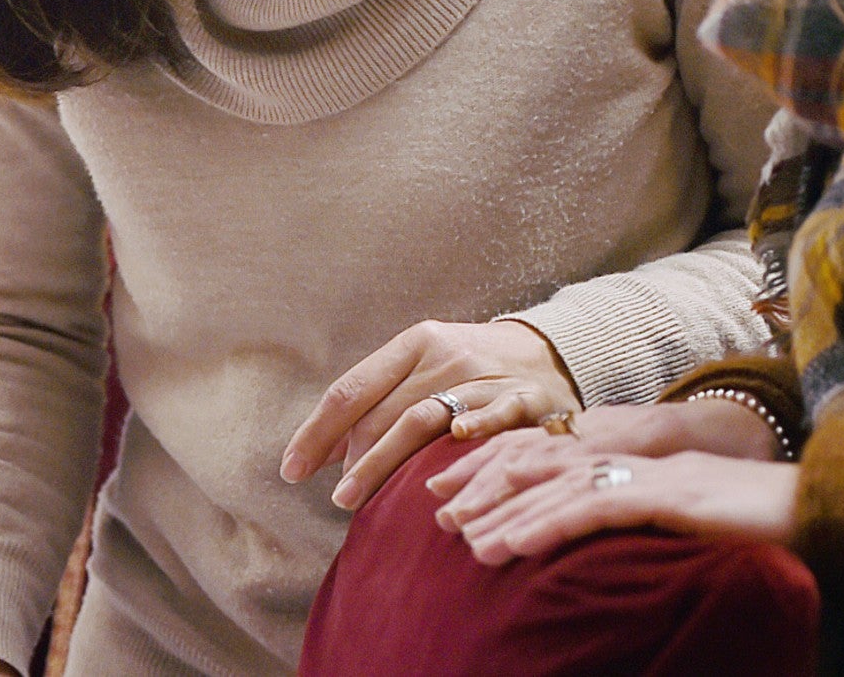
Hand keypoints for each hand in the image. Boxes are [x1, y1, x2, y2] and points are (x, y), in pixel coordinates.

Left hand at [281, 320, 580, 510]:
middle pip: (386, 410)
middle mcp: (446, 354)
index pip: (351, 389)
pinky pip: (491, 419)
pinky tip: (439, 466)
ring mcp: (486, 376)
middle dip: (355, 457)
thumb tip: (323, 450)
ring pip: (424, 420)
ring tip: (357, 499)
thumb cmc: (470, 372)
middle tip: (336, 497)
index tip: (291, 470)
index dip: (317, 432)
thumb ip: (377, 404)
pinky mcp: (527, 398)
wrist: (552, 352)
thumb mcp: (422, 371)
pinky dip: (466, 435)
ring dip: (386, 463)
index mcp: (414, 343)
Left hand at [442, 449, 798, 563]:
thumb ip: (646, 517)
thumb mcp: (689, 520)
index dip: (499, 470)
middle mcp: (638, 455)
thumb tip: (607, 537)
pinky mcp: (670, 496)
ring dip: (508, 514)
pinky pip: (597, 508)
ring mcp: (652, 472)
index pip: (553, 457)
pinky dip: (550, 525)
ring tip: (466, 543)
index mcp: (637, 459)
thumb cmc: (762, 521)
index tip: (452, 493)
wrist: (826, 506)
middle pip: (544, 463)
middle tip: (436, 514)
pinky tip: (516, 545)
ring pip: (560, 486)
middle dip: (486, 487)